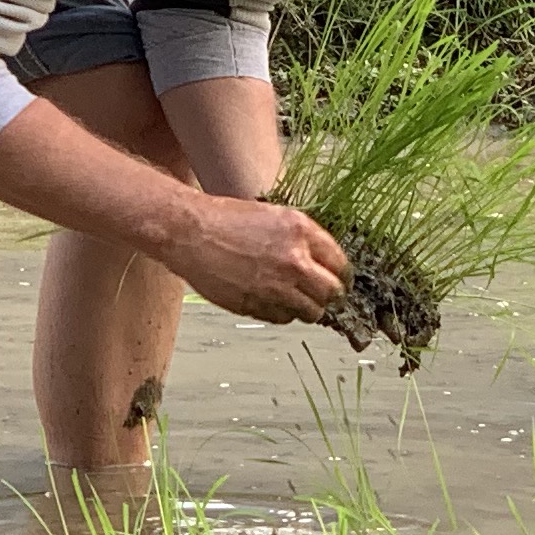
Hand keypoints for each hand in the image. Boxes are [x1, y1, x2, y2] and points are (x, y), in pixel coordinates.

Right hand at [165, 196, 353, 323]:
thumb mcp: (275, 215)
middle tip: (325, 297)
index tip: (341, 281)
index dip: (342, 275)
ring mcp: (276, 287)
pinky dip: (283, 314)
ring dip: (308, 308)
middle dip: (331, 296)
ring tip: (297, 301)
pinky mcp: (257, 305)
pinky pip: (283, 318)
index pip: (340, 263)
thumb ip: (302, 238)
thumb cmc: (227, 219)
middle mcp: (294, 261)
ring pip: (311, 312)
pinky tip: (273, 301)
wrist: (191, 232)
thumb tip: (321, 261)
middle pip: (332, 292)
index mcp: (301, 232)